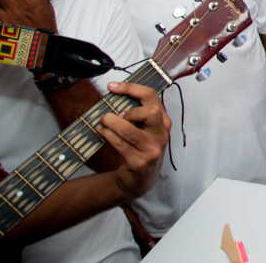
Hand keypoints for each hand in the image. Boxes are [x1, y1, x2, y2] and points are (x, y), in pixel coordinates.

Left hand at [97, 82, 170, 198]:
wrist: (140, 179)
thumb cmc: (139, 148)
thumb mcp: (145, 130)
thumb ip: (137, 113)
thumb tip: (114, 94)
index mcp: (162, 121)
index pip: (151, 97)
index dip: (131, 88)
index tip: (112, 86)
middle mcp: (161, 134)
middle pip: (150, 112)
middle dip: (128, 111)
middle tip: (114, 115)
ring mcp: (152, 149)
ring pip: (130, 130)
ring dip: (112, 124)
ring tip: (102, 122)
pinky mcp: (139, 162)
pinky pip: (121, 145)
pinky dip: (108, 136)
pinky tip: (102, 132)